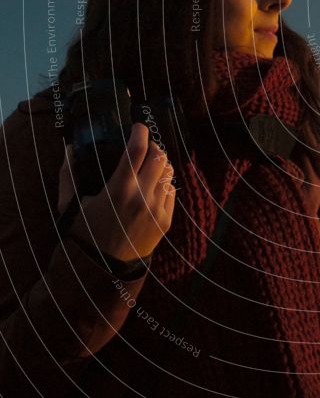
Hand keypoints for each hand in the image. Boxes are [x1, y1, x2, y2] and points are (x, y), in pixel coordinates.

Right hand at [58, 123, 175, 261]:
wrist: (103, 270)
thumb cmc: (84, 235)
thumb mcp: (70, 206)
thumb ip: (68, 175)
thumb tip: (69, 148)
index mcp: (119, 189)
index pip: (138, 149)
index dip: (140, 132)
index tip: (137, 127)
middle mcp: (142, 196)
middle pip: (159, 157)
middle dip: (153, 146)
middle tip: (145, 145)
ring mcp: (157, 209)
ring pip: (169, 172)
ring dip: (161, 163)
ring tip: (150, 164)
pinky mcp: (166, 221)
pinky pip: (172, 191)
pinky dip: (165, 183)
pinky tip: (154, 185)